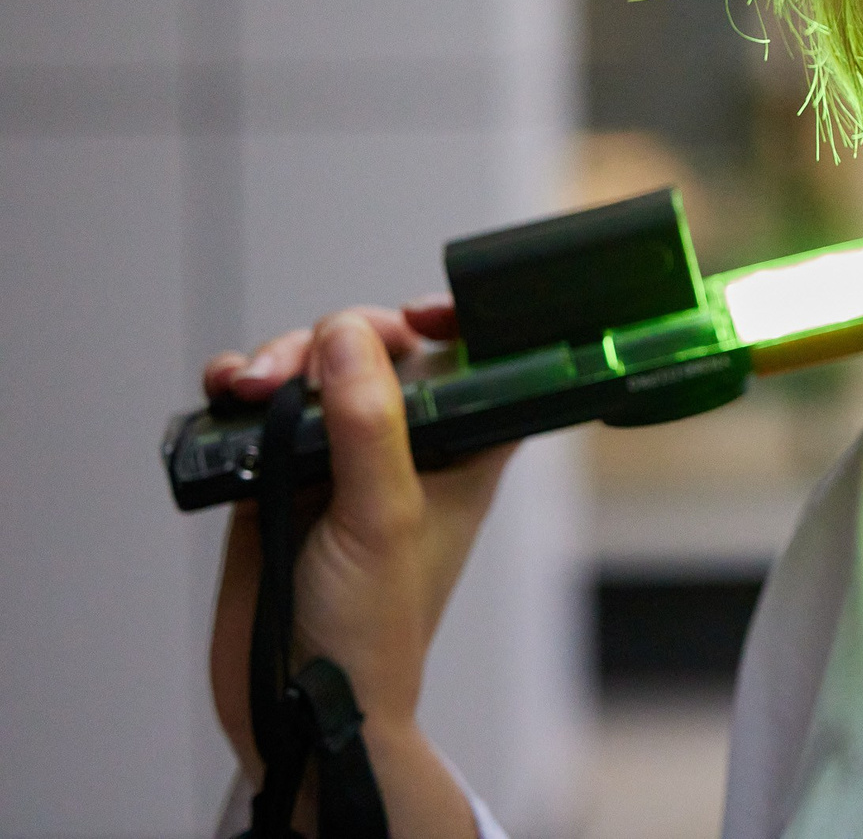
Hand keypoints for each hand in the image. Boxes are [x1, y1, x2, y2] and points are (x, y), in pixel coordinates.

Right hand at [205, 303, 509, 836]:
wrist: (295, 706)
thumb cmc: (373, 631)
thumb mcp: (383, 519)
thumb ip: (370, 425)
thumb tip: (349, 334)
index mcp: (463, 450)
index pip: (478, 362)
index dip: (455, 324)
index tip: (418, 314)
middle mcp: (405, 445)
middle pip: (378, 350)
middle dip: (332, 340)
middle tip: (290, 369)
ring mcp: (337, 457)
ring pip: (313, 371)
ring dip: (277, 361)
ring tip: (246, 387)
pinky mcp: (278, 474)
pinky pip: (260, 409)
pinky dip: (238, 390)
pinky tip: (225, 394)